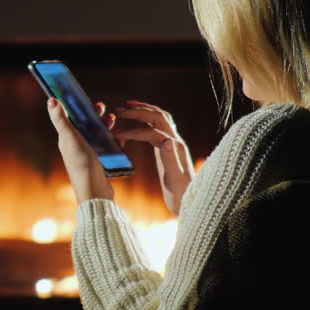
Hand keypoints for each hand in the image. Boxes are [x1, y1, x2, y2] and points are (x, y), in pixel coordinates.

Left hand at [46, 97, 115, 203]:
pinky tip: (118, 137)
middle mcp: (75, 146)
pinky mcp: (97, 161)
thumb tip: (51, 100)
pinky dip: (111, 139)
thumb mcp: (70, 138)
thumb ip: (61, 120)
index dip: (79, 107)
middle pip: (85, 125)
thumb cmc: (81, 164)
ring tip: (113, 120)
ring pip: (96, 134)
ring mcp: (86, 154)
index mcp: (66, 139)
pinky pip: (104, 145)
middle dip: (94, 115)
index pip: (71, 118)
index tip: (88, 99)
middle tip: (104, 109)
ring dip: (103, 125)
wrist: (94, 191)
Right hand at [111, 100, 194, 214]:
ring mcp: (174, 143)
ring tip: (127, 106)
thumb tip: (167, 140)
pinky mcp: (170, 147)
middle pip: (157, 117)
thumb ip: (171, 160)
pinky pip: (158, 126)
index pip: (152, 132)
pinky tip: (137, 121)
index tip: (117, 136)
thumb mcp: (175, 181)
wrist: (192, 203)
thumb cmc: (182, 196)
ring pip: (160, 118)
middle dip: (138, 111)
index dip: (134, 131)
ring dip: (144, 110)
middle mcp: (176, 142)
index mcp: (175, 148)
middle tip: (120, 110)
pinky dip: (147, 118)